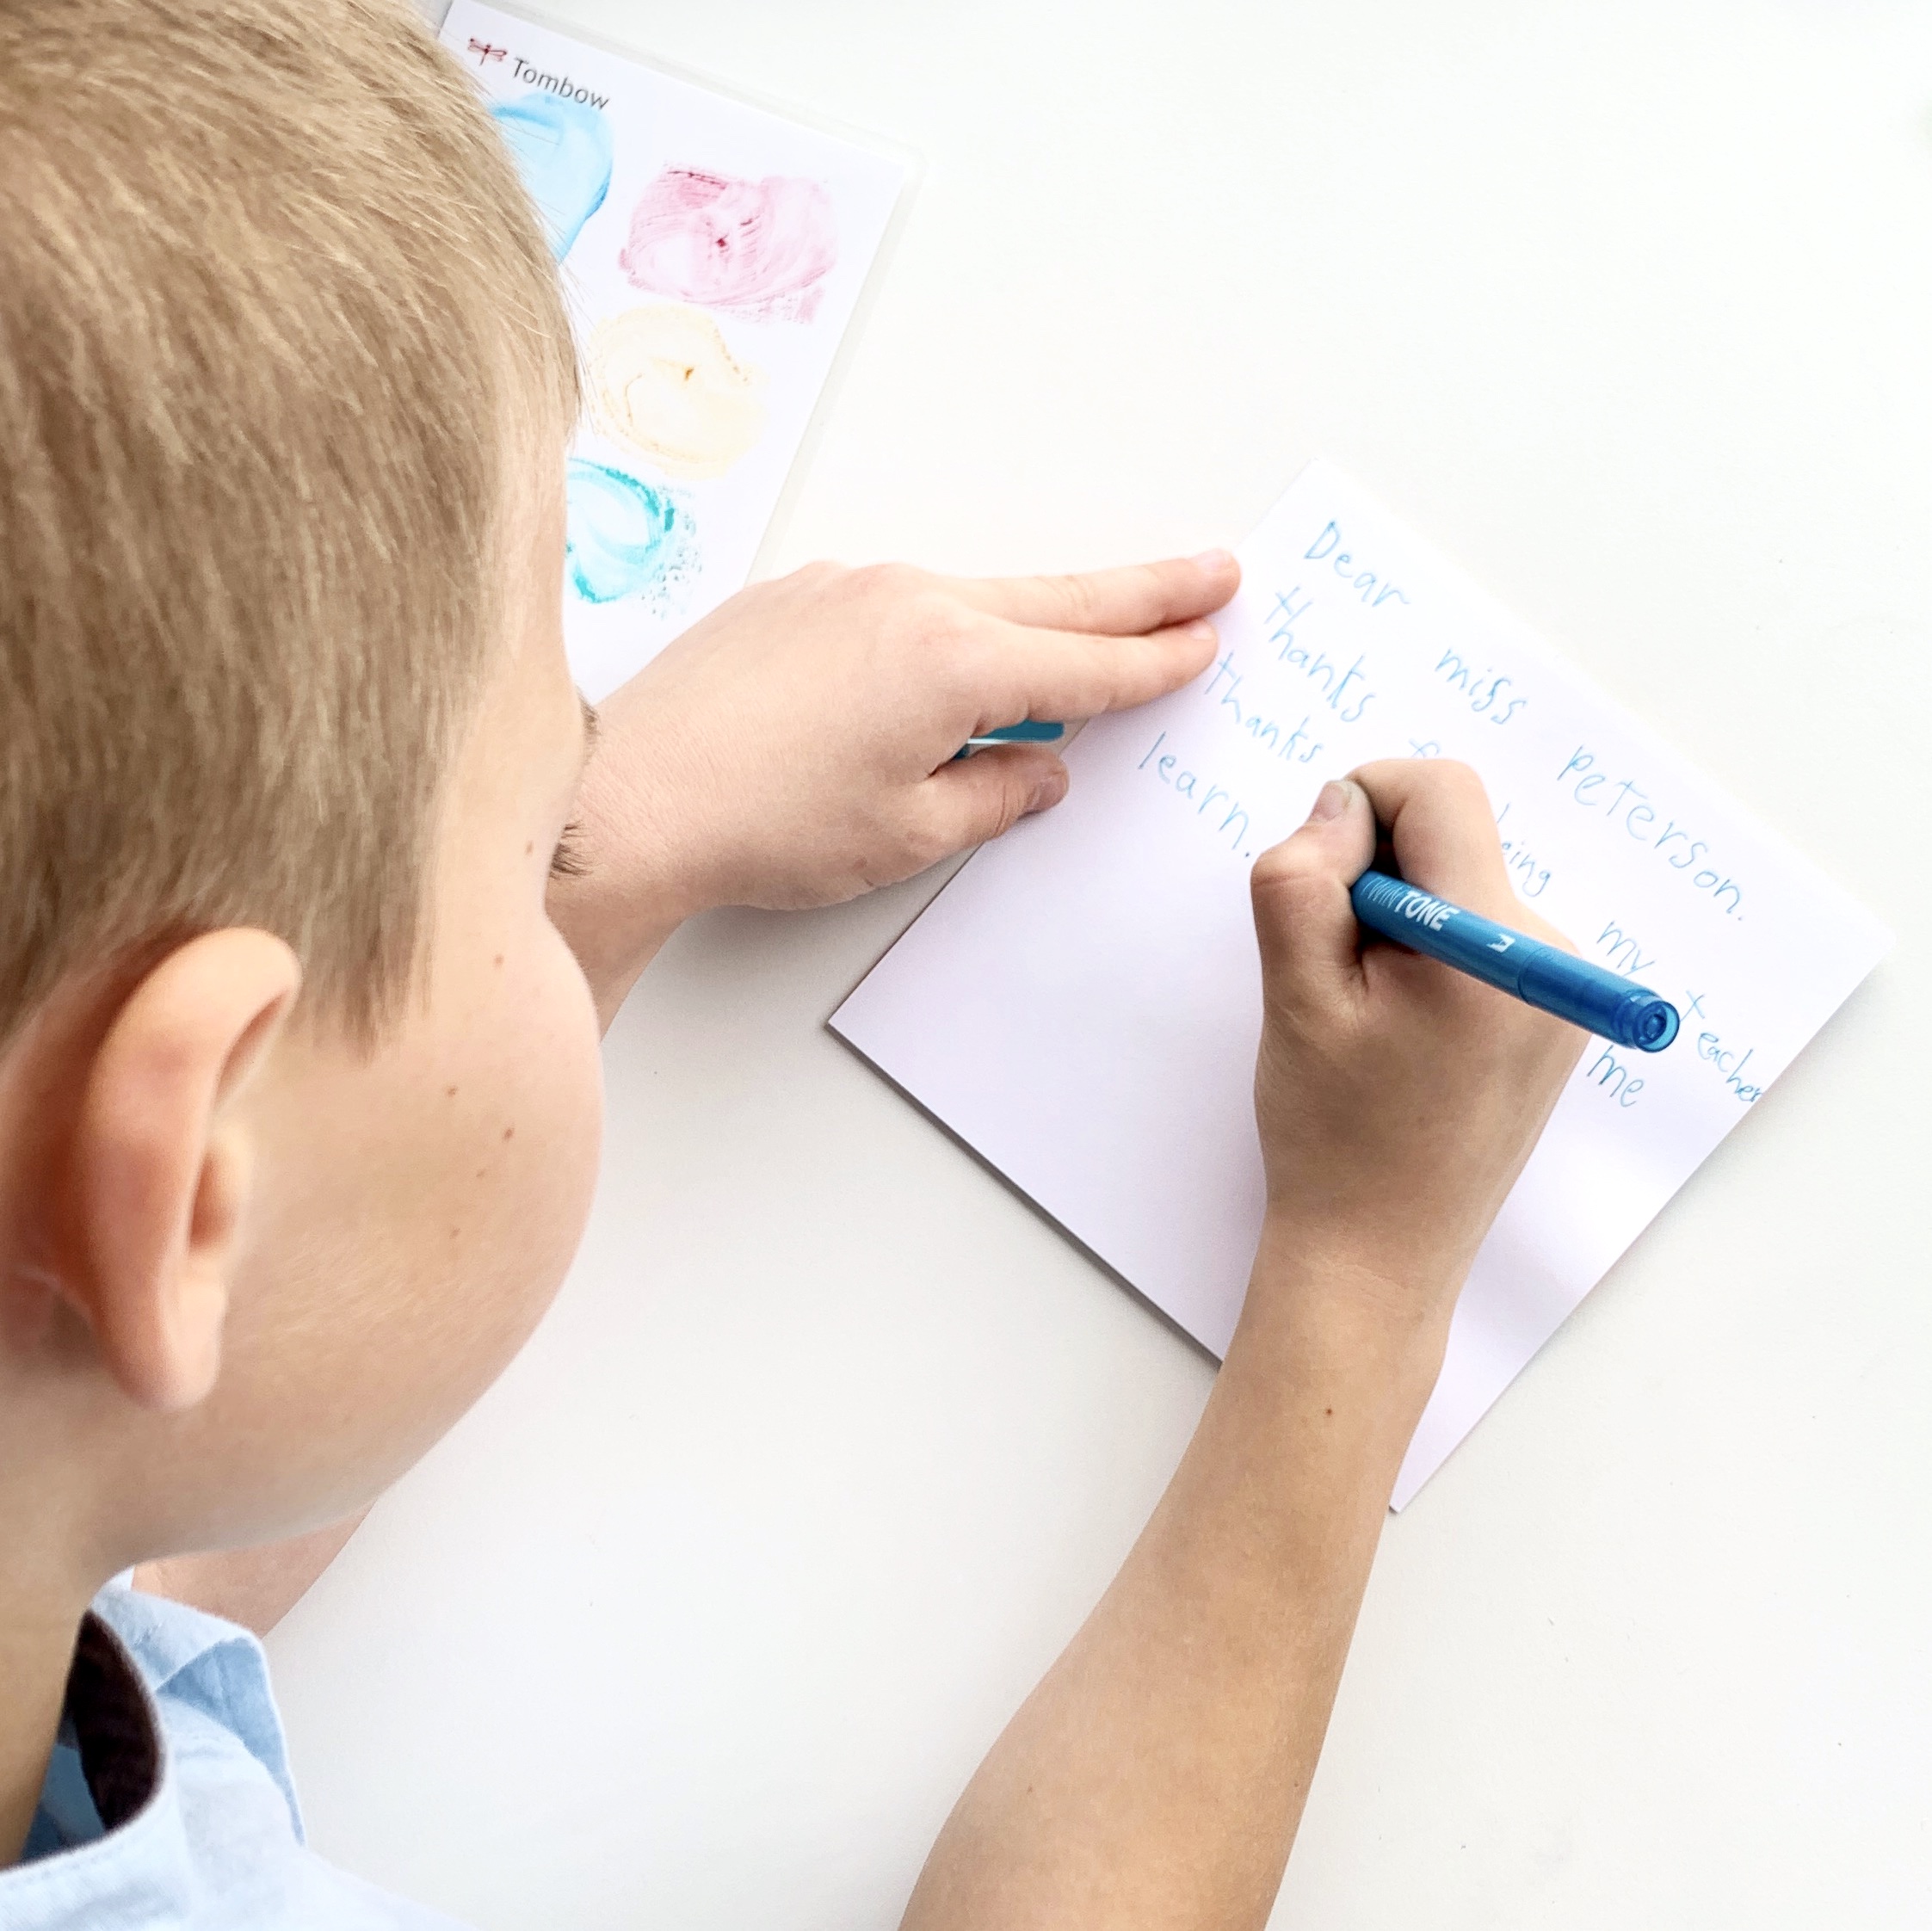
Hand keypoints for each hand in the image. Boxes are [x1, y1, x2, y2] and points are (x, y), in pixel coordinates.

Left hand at [549, 552, 1237, 1015]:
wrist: (628, 794)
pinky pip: (904, 598)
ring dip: (1043, 606)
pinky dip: (952, 619)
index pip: (1087, 663)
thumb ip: (996, 794)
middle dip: (1141, 591)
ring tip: (1097, 614)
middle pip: (1054, 598)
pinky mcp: (799, 593)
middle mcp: (910, 600)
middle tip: (1212, 571)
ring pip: (977, 593)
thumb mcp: (908, 835)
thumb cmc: (765, 825)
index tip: (1208, 638)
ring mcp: (849, 586)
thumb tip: (1040, 769)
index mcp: (956, 663)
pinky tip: (956, 649)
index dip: (1156, 658)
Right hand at [1245, 759, 1584, 1329]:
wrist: (1381, 1256)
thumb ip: (1303, 880)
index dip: (1362, 805)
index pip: (1441, 793)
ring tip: (1364, 1015)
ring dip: (1396, 920)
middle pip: (1449, 837)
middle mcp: (1549, 955)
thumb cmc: (1333, 1137)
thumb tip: (1339, 802)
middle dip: (1373, 875)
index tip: (1317, 881)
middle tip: (1332, 970)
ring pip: (1458, 884)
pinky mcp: (1550, 1013)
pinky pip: (1478, 933)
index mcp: (1492, 948)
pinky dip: (1426, 953)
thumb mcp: (1295, 996)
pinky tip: (1397, 1032)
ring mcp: (1558, 987)